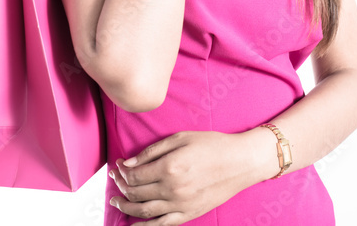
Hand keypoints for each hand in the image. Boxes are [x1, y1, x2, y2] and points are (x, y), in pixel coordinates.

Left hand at [107, 130, 260, 224]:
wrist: (241, 162)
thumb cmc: (212, 144)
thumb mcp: (180, 138)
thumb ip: (151, 151)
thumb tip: (127, 163)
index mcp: (169, 167)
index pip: (134, 175)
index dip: (121, 172)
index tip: (117, 166)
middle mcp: (172, 188)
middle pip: (136, 193)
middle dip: (121, 186)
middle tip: (115, 179)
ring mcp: (181, 204)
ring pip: (144, 211)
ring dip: (127, 206)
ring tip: (117, 201)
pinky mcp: (189, 214)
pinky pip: (162, 225)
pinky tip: (133, 224)